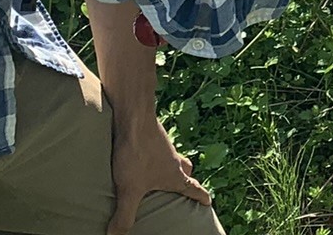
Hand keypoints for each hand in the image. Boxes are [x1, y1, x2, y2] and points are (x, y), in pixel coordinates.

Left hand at [108, 115, 210, 234]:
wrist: (133, 118)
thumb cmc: (136, 154)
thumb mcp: (129, 190)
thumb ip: (125, 215)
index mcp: (175, 175)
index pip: (194, 189)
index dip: (201, 197)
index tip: (208, 203)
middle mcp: (173, 159)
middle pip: (186, 169)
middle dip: (187, 178)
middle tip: (181, 185)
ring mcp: (163, 146)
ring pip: (172, 157)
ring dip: (168, 165)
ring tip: (153, 173)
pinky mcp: (150, 136)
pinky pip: (157, 147)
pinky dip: (152, 154)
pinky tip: (138, 157)